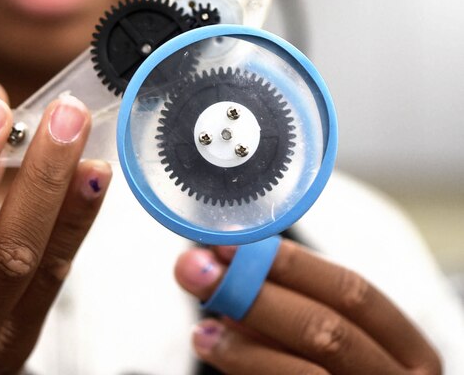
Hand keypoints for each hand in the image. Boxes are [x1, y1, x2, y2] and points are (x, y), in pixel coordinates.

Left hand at [175, 239, 441, 374]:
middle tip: (198, 272)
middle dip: (254, 295)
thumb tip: (220, 262)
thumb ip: (288, 302)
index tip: (230, 244)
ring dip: (241, 345)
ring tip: (202, 328)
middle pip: (326, 330)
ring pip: (303, 373)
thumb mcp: (329, 336)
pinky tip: (217, 350)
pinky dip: (246, 368)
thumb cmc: (330, 368)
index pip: (352, 291)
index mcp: (408, 349)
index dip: (289, 263)